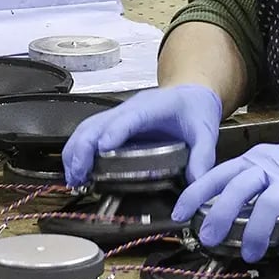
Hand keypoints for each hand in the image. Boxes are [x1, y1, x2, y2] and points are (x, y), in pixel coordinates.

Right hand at [62, 84, 223, 186]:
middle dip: (84, 147)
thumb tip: (195, 185)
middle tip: (79, 174)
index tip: (103, 148)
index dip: (115, 132)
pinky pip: (89, 133)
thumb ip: (203, 158)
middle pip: (98, 123)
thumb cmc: (194, 109)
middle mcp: (131, 108)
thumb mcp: (205, 133)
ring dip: (76, 151)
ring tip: (73, 178)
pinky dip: (78, 150)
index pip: (130, 118)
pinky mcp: (113, 124)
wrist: (190, 93)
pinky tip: (77, 170)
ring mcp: (119, 115)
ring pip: (88, 127)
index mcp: (154, 107)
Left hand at [171, 137, 278, 266]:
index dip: (195, 194)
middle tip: (208, 238)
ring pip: (269, 204)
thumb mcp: (264, 169)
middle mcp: (268, 169)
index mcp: (251, 162)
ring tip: (249, 256)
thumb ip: (242, 188)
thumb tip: (211, 217)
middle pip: (240, 187)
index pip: (217, 175)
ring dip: (256, 232)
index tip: (178, 215)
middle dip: (220, 214)